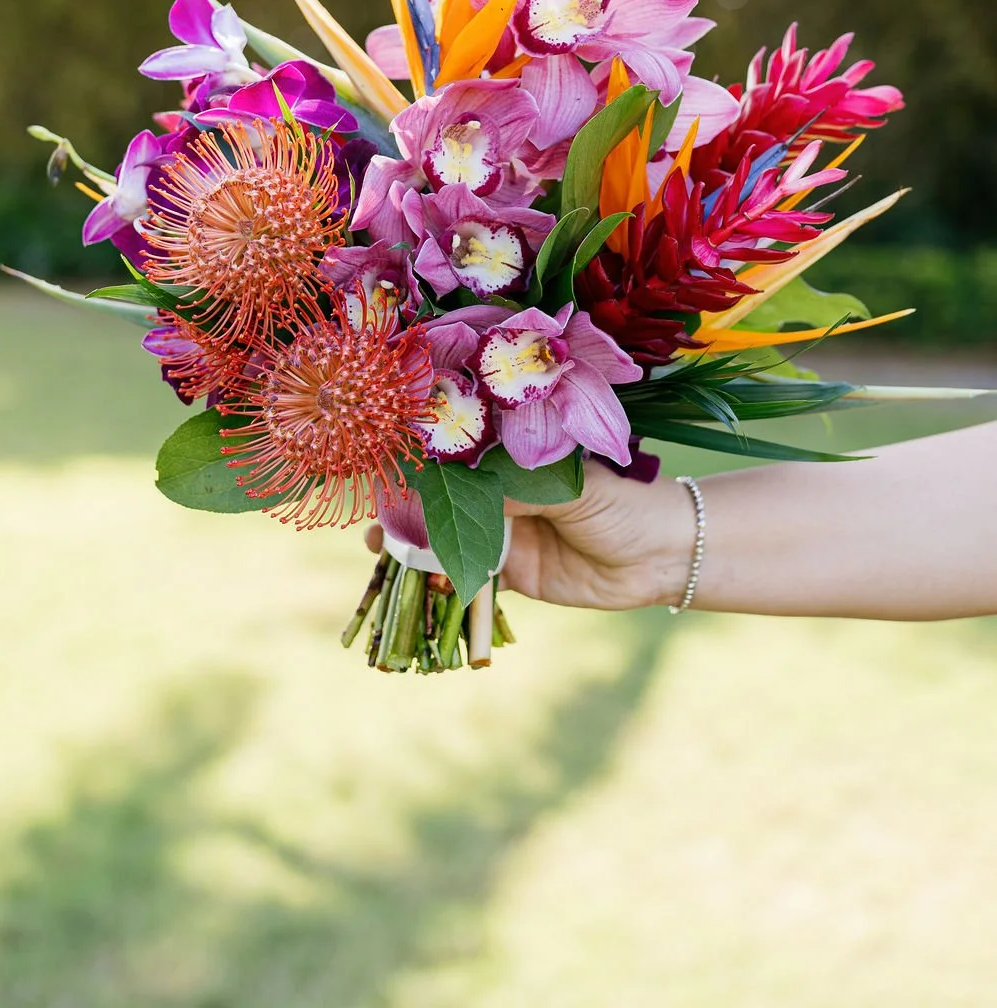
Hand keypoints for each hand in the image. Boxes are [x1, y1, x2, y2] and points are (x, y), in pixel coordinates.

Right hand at [365, 463, 692, 611]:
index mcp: (518, 459)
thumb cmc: (624, 502)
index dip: (424, 464)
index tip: (388, 468)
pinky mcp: (515, 573)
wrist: (663, 556)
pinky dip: (444, 580)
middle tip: (374, 518)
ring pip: (450, 539)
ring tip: (381, 547)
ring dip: (416, 546)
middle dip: (408, 508)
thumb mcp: (571, 488)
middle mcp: (507, 494)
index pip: (461, 456)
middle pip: (446, 499)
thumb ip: (519, 491)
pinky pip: (471, 578)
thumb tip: (463, 494)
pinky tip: (418, 580)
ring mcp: (508, 533)